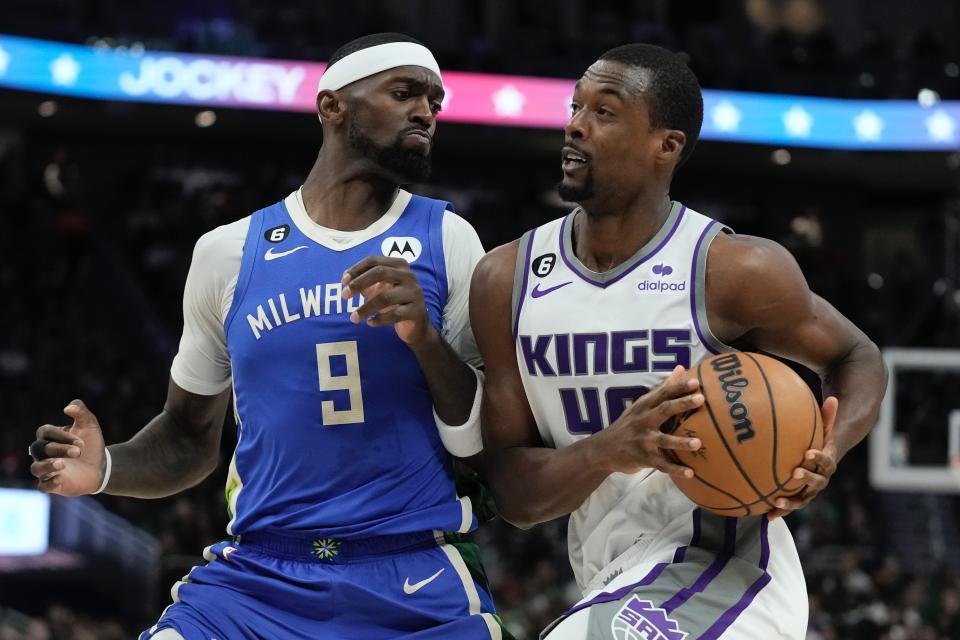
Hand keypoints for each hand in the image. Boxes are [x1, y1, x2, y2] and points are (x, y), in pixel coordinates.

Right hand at [29, 400, 106, 495]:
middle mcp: (43, 454)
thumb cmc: (91, 444)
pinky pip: (43, 486)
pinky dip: (49, 483)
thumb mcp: (89, 425)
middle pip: (39, 449)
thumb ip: (81, 412)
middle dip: (58, 449)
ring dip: (48, 465)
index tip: (82, 441)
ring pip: (36, 468)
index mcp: (49, 437)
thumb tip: (68, 408)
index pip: (45, 432)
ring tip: (62, 464)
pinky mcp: (53, 485)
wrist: (101, 466)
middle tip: (79, 451)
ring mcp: (46, 470)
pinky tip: (61, 478)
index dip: (61, 436)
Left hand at [341, 256, 433, 345]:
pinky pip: (395, 314)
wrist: (416, 324)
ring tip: (353, 318)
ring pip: (385, 297)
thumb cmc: (395, 302)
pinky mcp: (417, 311)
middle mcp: (409, 276)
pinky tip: (370, 323)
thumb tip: (346, 279)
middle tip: (344, 295)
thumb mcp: (379, 288)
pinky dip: (379, 319)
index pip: (374, 261)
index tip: (343, 281)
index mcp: (399, 265)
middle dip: (359, 283)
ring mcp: (414, 293)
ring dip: (365, 308)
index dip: (357, 269)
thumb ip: (364, 282)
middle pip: (380, 272)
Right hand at [597, 366, 703, 476]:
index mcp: (644, 407)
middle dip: (682, 404)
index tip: (696, 382)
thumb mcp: (641, 405)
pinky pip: (662, 465)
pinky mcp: (643, 458)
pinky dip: (676, 469)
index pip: (663, 393)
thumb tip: (681, 368)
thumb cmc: (628, 425)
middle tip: (701, 399)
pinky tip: (690, 473)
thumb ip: (662, 388)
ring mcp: (643, 440)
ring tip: (698, 442)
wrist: (603, 449)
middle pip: (664, 410)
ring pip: (664, 440)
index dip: (679, 387)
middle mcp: (643, 421)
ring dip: (681, 442)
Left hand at [768, 395, 838, 519]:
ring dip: (790, 503)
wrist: (819, 462)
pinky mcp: (798, 499)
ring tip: (776, 502)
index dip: (819, 457)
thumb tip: (833, 397)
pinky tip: (765, 516)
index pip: (826, 460)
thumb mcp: (823, 429)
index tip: (809, 452)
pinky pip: (789, 507)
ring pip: (802, 500)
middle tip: (794, 472)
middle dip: (806, 478)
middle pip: (816, 482)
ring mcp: (809, 492)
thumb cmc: (818, 442)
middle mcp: (820, 479)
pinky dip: (779, 512)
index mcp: (827, 463)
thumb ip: (827, 416)